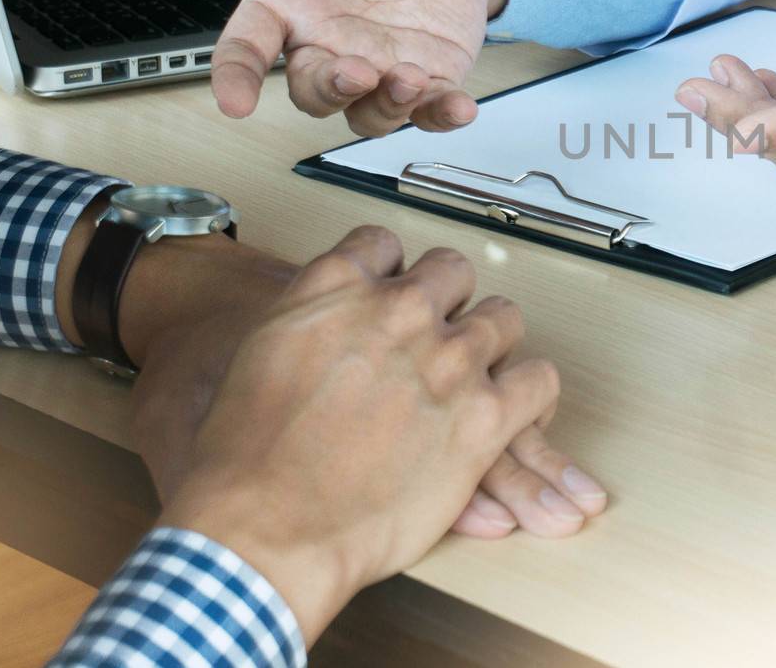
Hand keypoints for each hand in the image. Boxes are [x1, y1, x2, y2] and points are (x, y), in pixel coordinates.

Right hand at [145, 227, 576, 643]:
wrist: (259, 532)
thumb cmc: (237, 462)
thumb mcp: (250, 357)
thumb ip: (300, 320)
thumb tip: (314, 321)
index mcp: (333, 287)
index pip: (383, 243)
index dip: (389, 275)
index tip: (388, 302)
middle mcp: (398, 310)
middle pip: (452, 272)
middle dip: (445, 305)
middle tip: (432, 348)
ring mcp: (447, 359)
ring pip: (502, 319)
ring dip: (488, 348)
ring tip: (472, 383)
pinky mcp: (483, 416)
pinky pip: (538, 380)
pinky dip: (530, 397)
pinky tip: (513, 415)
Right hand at [147, 0, 510, 135]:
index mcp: (284, 6)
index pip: (244, 49)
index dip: (235, 78)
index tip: (235, 101)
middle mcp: (325, 45)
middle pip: (310, 92)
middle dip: (328, 89)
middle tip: (354, 70)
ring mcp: (377, 66)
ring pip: (366, 112)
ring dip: (383, 105)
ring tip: (406, 77)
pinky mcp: (428, 75)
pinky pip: (430, 111)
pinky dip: (442, 116)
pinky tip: (459, 107)